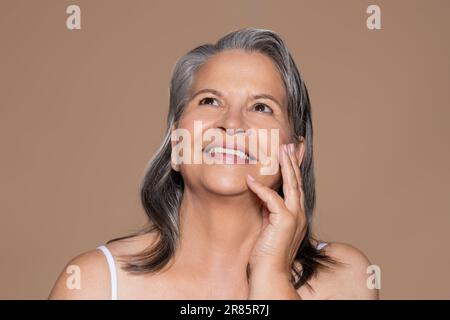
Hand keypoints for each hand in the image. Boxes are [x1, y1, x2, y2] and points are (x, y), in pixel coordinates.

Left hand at [245, 143, 306, 298]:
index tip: (291, 154)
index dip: (294, 170)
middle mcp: (299, 214)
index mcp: (295, 215)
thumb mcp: (268, 226)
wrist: (270, 274)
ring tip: (281, 150)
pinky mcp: (285, 222)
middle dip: (293, 161)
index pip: (296, 187)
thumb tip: (261, 195)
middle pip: (297, 182)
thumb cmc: (266, 254)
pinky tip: (251, 180)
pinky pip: (273, 199)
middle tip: (290, 145)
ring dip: (285, 166)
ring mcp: (294, 217)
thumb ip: (268, 210)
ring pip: (292, 185)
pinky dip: (261, 189)